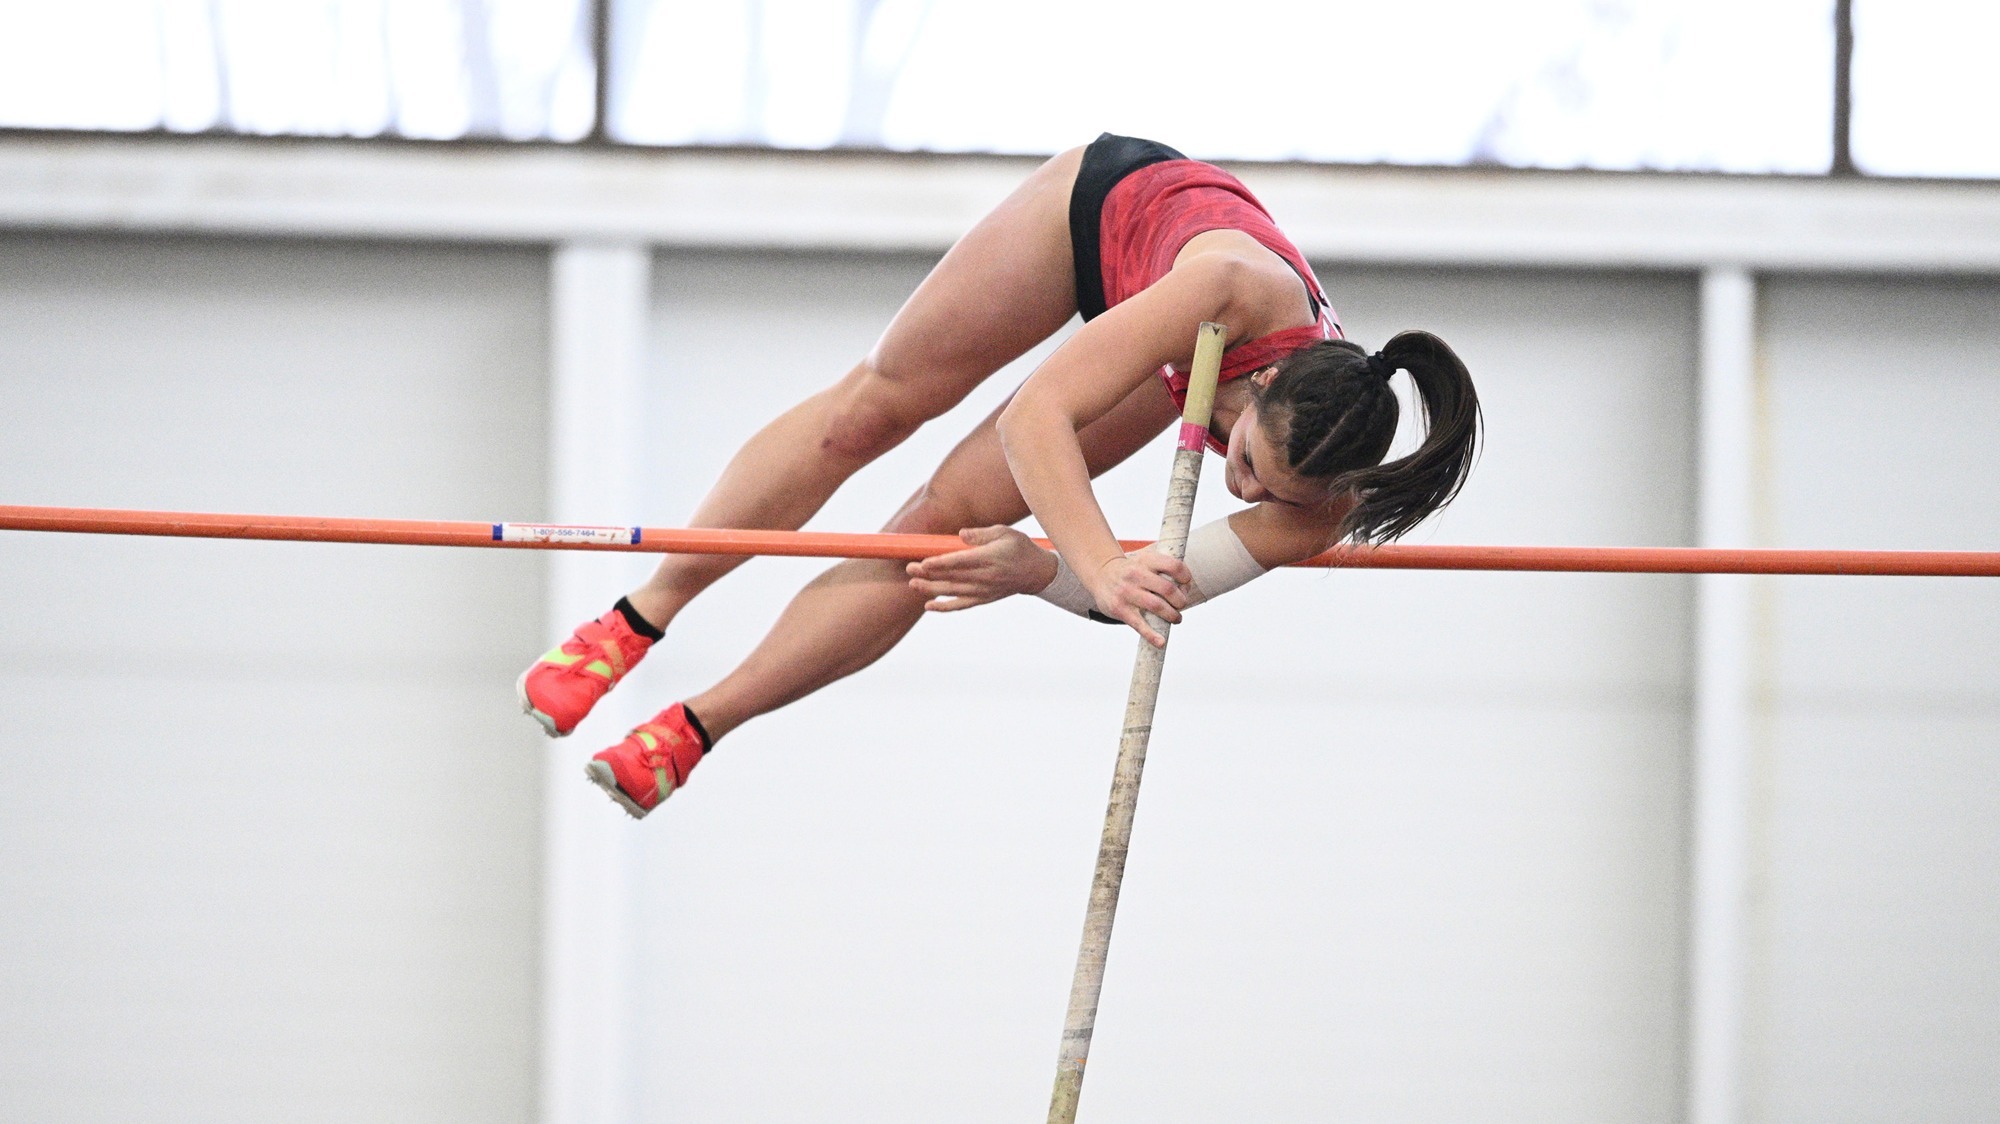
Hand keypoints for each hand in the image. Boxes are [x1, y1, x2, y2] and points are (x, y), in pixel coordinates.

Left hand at [905, 526, 1059, 611]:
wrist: (1037, 573)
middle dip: (929, 575)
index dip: (941, 563)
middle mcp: (986, 577)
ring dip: (931, 589)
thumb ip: (982, 533)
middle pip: (952, 577)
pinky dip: (944, 607)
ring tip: (912, 584)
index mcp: (991, 558)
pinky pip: (961, 605)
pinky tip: (928, 605)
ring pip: (953, 592)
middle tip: (909, 569)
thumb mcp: (1005, 532)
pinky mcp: (983, 599)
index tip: (924, 562)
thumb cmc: (1019, 548)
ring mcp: (984, 591)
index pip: (961, 562)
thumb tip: (961, 534)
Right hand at [1090, 550, 1191, 647]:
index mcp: (1146, 560)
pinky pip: (1139, 624)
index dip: (1186, 577)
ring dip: (1172, 616)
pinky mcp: (1120, 609)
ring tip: (1176, 619)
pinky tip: (1161, 642)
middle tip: (1181, 605)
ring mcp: (1127, 592)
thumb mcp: (1144, 561)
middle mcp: (1136, 574)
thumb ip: (1163, 569)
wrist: (1100, 574)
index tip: (1186, 585)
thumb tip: (1186, 588)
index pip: (1174, 566)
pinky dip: (1151, 635)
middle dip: (1181, 601)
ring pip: (1158, 606)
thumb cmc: (1130, 571)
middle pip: (1168, 589)